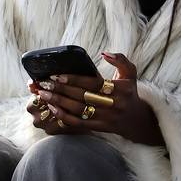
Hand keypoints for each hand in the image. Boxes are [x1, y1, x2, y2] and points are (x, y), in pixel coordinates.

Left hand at [27, 53, 162, 144]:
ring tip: (44, 94)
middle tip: (45, 83)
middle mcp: (114, 104)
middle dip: (61, 89)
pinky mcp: (100, 128)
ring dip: (58, 102)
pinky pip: (79, 123)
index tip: (57, 75)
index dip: (74, 79)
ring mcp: (107, 117)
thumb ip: (120, 60)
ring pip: (78, 109)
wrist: (136, 119)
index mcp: (120, 89)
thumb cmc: (129, 92)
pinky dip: (64, 116)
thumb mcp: (130, 73)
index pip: (93, 83)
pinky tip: (53, 108)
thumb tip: (104, 53)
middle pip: (82, 96)